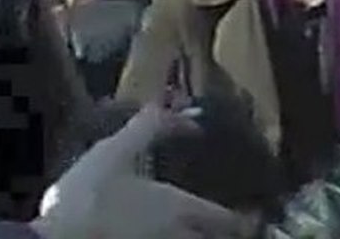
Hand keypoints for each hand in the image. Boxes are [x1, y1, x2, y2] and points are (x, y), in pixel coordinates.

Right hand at [32, 104, 250, 238]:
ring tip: (192, 227)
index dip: (248, 221)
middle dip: (225, 233)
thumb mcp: (115, 151)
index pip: (236, 225)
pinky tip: (159, 234)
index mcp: (183, 210)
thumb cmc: (87, 195)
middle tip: (225, 222)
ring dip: (200, 237)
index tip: (252, 213)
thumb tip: (187, 112)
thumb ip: (152, 128)